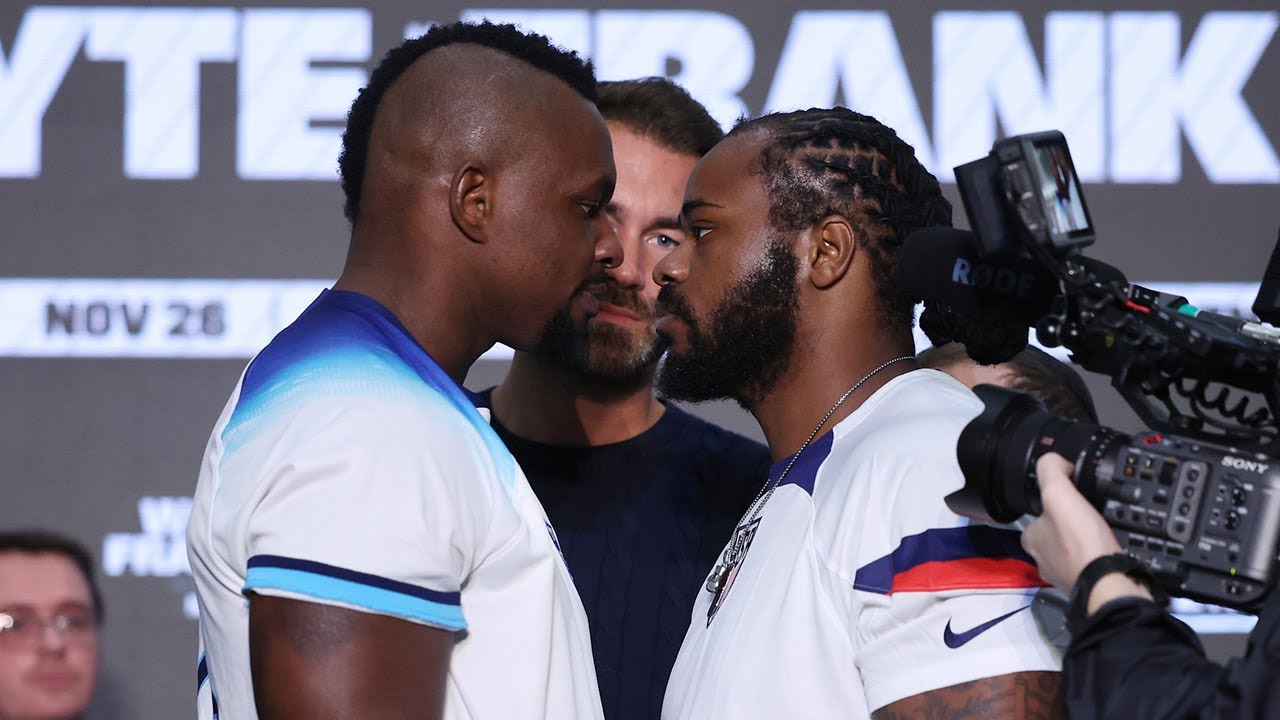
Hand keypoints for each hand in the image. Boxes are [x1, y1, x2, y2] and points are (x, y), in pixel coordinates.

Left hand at [1021, 454, 1150, 611]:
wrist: (1109, 583)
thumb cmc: (1080, 541)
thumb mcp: (1059, 494)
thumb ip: (1051, 471)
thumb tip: (1055, 461)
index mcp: (1031, 538)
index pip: (1039, 513)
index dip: (1057, 501)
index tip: (1076, 498)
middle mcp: (1042, 559)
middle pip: (1058, 532)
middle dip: (1073, 524)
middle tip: (1092, 517)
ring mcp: (1064, 574)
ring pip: (1074, 550)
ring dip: (1087, 542)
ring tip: (1102, 533)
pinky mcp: (1085, 584)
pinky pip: (1090, 564)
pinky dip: (1098, 557)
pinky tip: (1109, 550)